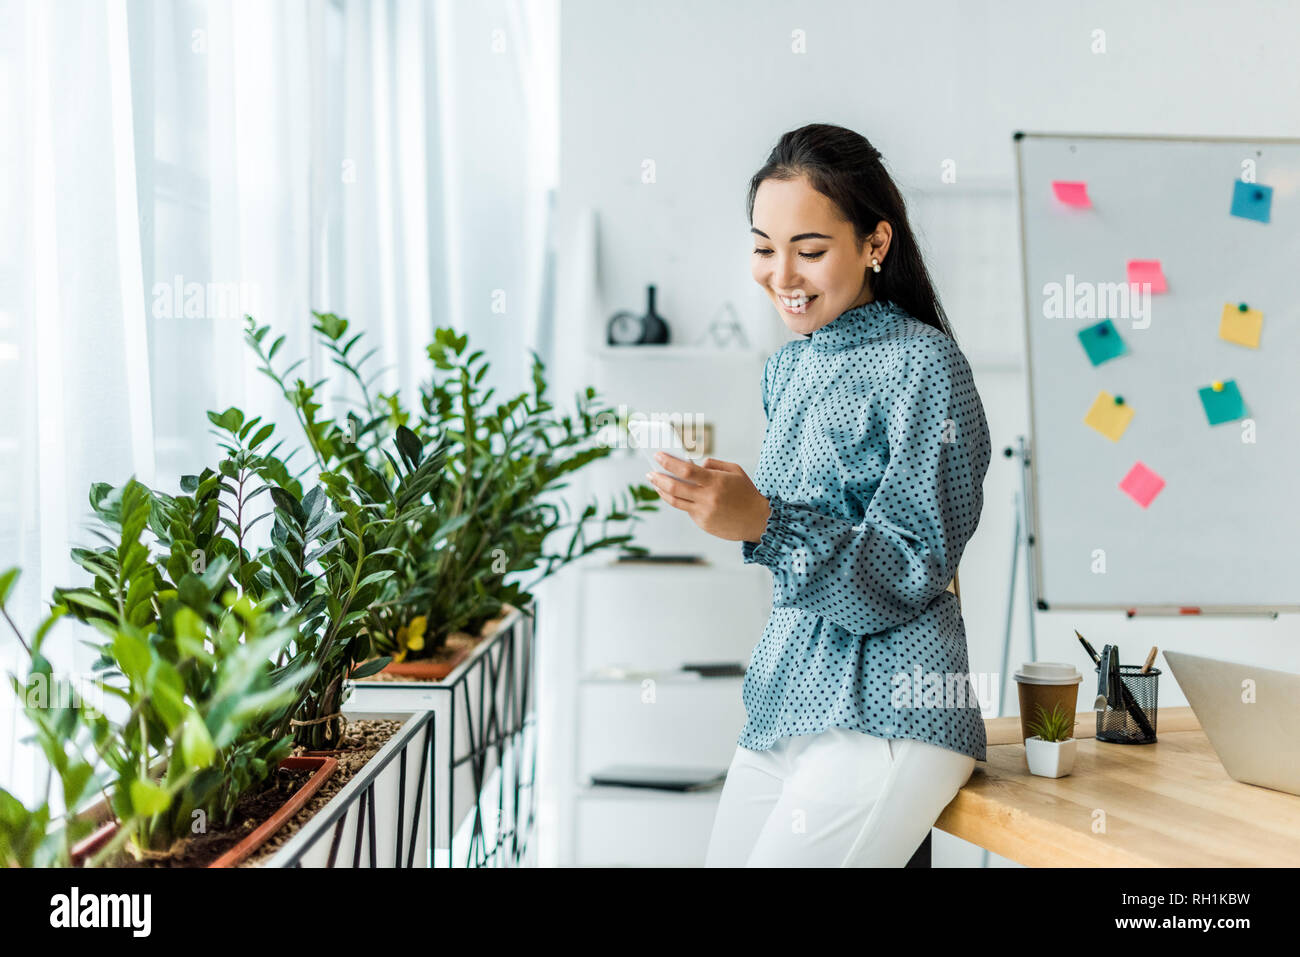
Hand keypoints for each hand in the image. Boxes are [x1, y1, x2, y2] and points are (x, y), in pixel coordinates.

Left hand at [645, 454, 771, 542]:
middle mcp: (708, 498)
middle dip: (658, 478)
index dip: (668, 462)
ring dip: (661, 490)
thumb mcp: (735, 470)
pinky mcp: (703, 524)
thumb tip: (692, 464)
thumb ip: (713, 464)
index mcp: (716, 481)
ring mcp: (704, 513)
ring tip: (655, 483)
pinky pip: (686, 510)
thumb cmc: (746, 492)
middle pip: (674, 487)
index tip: (657, 455)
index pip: (685, 470)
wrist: (758, 520)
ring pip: (675, 501)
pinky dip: (679, 501)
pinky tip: (673, 494)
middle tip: (649, 472)